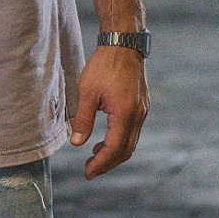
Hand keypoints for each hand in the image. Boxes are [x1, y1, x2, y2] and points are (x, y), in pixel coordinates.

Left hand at [69, 43, 147, 178]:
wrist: (123, 45)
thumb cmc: (104, 66)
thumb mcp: (87, 92)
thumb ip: (83, 119)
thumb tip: (77, 143)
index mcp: (124, 114)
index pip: (114, 149)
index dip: (101, 164)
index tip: (88, 173)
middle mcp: (137, 116)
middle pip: (125, 150)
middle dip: (108, 164)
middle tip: (89, 170)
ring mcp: (142, 111)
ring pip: (130, 142)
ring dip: (113, 153)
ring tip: (94, 157)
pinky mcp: (141, 106)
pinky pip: (132, 132)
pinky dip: (119, 141)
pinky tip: (105, 140)